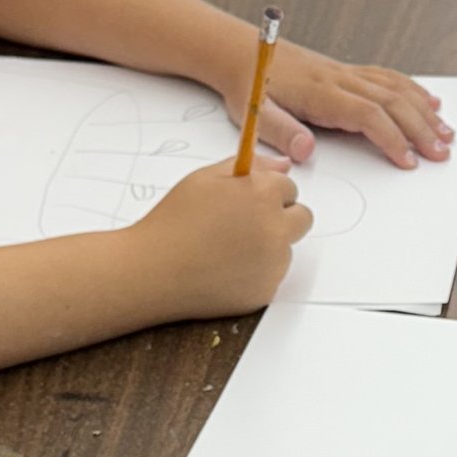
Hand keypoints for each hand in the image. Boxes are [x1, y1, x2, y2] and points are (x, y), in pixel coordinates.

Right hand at [130, 158, 309, 314]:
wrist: (154, 271)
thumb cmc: (174, 221)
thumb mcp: (206, 179)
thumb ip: (251, 166)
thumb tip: (284, 165)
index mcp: (263, 194)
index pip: (289, 188)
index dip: (267, 193)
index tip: (248, 201)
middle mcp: (275, 228)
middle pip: (302, 218)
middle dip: (281, 217)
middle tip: (246, 224)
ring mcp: (274, 264)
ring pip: (285, 249)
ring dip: (268, 247)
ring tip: (225, 249)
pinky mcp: (266, 291)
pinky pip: (272, 276)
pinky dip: (255, 273)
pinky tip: (224, 270)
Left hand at [245, 45, 452, 170]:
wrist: (242, 51)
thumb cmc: (248, 85)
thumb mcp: (254, 114)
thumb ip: (280, 132)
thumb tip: (305, 150)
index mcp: (320, 92)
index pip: (367, 114)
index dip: (391, 138)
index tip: (408, 160)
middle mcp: (340, 79)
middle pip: (392, 101)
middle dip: (420, 129)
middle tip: (441, 153)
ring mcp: (347, 73)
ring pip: (396, 89)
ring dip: (424, 112)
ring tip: (446, 134)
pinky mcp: (348, 72)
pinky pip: (388, 78)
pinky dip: (413, 90)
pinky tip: (430, 103)